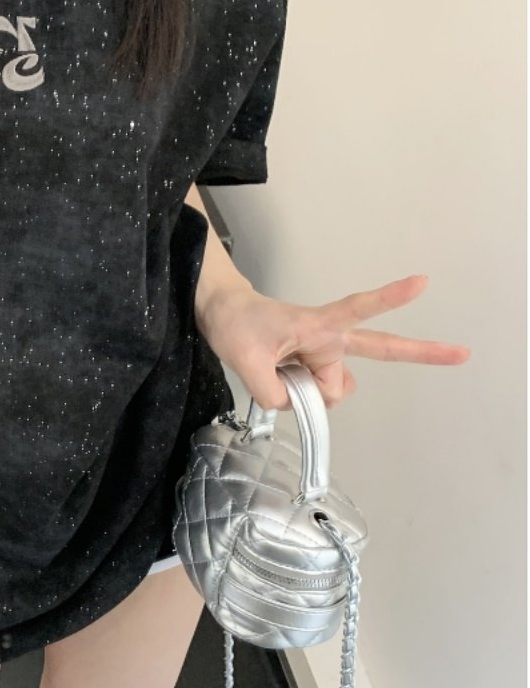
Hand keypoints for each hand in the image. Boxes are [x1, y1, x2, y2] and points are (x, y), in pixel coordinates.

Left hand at [196, 274, 470, 412]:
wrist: (222, 314)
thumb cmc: (236, 324)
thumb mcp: (245, 360)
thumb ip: (274, 392)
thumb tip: (297, 405)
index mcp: (320, 326)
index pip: (361, 309)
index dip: (391, 297)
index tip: (423, 281)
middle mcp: (330, 340)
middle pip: (382, 349)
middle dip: (423, 351)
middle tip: (464, 352)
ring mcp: (324, 354)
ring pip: (336, 389)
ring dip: (314, 394)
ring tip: (276, 373)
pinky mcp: (313, 365)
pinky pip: (322, 390)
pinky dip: (306, 396)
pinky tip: (281, 382)